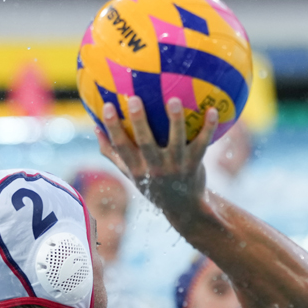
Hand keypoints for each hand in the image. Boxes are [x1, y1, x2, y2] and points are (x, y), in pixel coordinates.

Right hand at [96, 97, 217, 215]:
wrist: (184, 208)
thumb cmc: (153, 184)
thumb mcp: (130, 173)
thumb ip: (112, 152)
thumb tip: (94, 127)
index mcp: (137, 168)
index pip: (121, 146)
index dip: (113, 127)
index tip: (107, 106)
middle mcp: (156, 167)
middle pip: (146, 142)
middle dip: (139, 121)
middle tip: (134, 98)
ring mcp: (176, 166)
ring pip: (176, 141)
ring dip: (175, 120)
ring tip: (174, 99)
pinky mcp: (195, 164)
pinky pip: (203, 143)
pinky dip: (209, 127)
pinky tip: (213, 110)